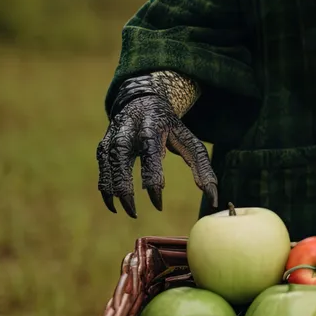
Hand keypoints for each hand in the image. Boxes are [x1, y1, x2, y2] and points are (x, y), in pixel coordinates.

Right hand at [96, 87, 218, 216]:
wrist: (143, 101)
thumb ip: (202, 168)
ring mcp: (112, 138)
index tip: (158, 204)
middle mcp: (128, 131)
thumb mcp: (189, 141)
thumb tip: (213, 198)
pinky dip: (105, 189)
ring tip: (128, 212)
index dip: (152, 182)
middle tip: (134, 214)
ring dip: (113, 193)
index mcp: (151, 127)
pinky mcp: (104, 146)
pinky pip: (102, 171)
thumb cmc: (170, 127)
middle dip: (124, 190)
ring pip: (108, 167)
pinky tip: (114, 205)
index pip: (150, 156)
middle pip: (120, 161)